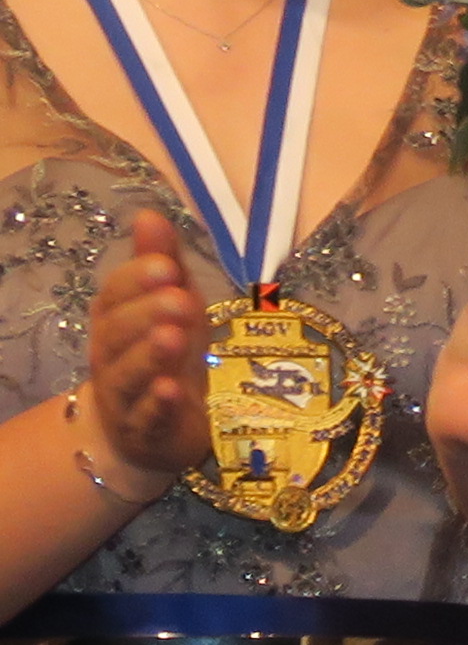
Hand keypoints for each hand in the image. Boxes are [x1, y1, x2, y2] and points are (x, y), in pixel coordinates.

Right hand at [78, 211, 208, 488]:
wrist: (145, 430)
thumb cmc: (162, 355)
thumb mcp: (171, 304)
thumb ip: (161, 263)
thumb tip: (150, 214)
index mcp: (115, 320)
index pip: (115, 296)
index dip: (137, 280)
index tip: (166, 265)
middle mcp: (111, 357)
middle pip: (118, 334)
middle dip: (146, 314)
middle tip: (179, 298)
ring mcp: (125, 396)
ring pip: (129, 374)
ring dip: (150, 355)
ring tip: (174, 337)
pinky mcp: (145, 429)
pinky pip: (147, 417)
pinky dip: (159, 404)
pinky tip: (172, 390)